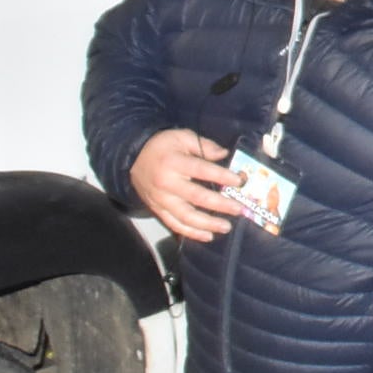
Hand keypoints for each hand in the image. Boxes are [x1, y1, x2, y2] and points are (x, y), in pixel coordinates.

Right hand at [130, 128, 244, 241]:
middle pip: (196, 197)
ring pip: (185, 217)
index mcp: (174, 163)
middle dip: (219, 205)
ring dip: (207, 224)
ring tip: (226, 227)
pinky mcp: (157, 210)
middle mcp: (167, 184)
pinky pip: (174, 224)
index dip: (222, 176)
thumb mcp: (182, 136)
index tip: (239, 181)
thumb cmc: (162, 146)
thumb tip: (224, 154)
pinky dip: (191, 233)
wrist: (132, 158)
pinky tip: (208, 236)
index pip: (202, 171)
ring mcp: (161, 200)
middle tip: (239, 209)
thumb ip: (204, 146)